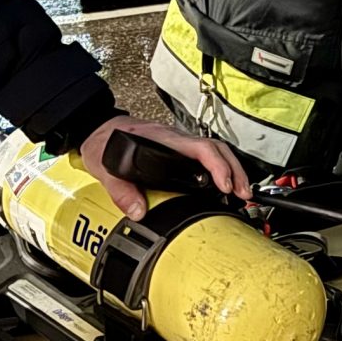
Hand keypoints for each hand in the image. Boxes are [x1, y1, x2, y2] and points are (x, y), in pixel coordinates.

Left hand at [80, 114, 249, 220]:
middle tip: (243, 193)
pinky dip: (220, 169)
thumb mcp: (104, 167)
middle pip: (216, 148)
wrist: (98, 128)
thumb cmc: (103, 141)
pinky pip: (206, 156)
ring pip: (215, 151)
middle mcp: (174, 139)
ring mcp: (178, 143)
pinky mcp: (178, 150)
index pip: (200, 147)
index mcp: (161, 140)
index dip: (218, 166)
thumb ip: (121, 191)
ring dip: (231, 170)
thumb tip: (139, 212)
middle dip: (234, 170)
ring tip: (240, 192)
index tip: (225, 185)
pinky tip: (222, 185)